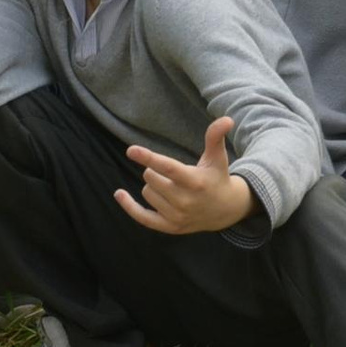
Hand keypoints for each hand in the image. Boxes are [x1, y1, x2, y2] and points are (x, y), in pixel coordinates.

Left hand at [115, 119, 255, 235]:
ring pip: (147, 192)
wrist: (225, 210)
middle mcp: (184, 201)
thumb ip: (216, 137)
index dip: (149, 157)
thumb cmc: (217, 177)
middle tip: (169, 172)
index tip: (131, 150)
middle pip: (152, 178)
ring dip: (152, 185)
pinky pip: (142, 217)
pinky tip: (119, 194)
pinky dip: (129, 206)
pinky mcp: (169, 227)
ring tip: (168, 185)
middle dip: (155, 170)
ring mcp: (176, 216)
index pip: (168, 168)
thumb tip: (227, 119)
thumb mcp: (218, 157)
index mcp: (195, 181)